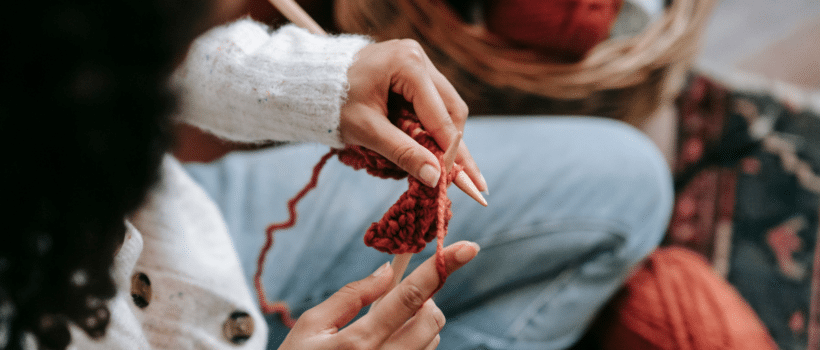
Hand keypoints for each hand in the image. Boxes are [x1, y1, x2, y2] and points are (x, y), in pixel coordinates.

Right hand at [278, 241, 479, 349]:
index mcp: (358, 342)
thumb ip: (352, 296)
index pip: (409, 297)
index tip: (468, 248)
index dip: (441, 268)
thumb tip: (387, 270)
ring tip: (384, 328)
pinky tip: (387, 345)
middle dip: (424, 301)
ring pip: (432, 340)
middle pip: (431, 320)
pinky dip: (414, 343)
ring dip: (420, 324)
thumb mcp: (311, 326)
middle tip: (399, 299)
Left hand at [340, 39, 485, 190]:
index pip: (441, 116)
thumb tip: (435, 178)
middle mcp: (418, 57)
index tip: (469, 182)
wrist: (310, 81)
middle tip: (464, 180)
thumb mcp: (367, 130)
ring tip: (442, 167)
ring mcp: (416, 62)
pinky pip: (431, 104)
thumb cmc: (333, 103)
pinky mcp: (411, 71)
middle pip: (452, 109)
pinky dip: (429, 127)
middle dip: (454, 146)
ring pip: (445, 107)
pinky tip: (428, 149)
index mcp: (408, 65)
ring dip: (442, 137)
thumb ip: (402, 153)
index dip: (454, 152)